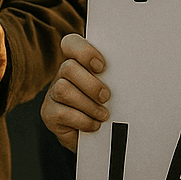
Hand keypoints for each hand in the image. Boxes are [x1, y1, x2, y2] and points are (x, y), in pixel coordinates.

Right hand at [41, 34, 110, 151]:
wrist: (98, 136)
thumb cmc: (107, 105)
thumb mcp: (112, 87)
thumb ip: (113, 76)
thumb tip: (131, 73)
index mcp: (78, 61)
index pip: (71, 43)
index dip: (84, 51)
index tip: (101, 66)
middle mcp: (62, 74)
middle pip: (68, 67)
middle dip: (91, 84)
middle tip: (106, 97)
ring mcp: (53, 93)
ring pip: (63, 90)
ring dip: (88, 104)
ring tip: (103, 115)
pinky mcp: (49, 114)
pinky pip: (62, 113)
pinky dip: (83, 120)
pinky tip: (94, 124)